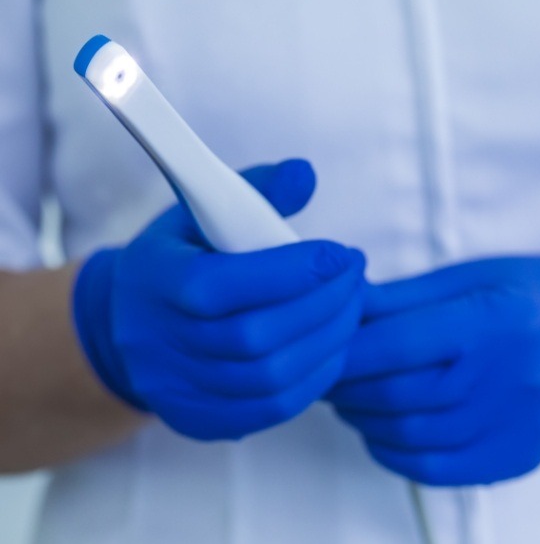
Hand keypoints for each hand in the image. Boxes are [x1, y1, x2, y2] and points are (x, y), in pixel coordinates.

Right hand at [74, 159, 365, 440]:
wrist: (129, 324)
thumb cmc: (179, 259)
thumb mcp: (201, 212)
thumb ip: (255, 190)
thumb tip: (306, 174)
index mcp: (154, 280)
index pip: (223, 285)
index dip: (291, 272)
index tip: (340, 254)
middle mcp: (158, 343)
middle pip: (255, 337)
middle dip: (323, 305)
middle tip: (356, 277)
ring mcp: (177, 390)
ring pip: (271, 378)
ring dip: (328, 342)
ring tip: (353, 308)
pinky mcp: (199, 419)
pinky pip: (271, 410)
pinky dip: (315, 378)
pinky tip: (333, 347)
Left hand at [328, 249, 539, 484]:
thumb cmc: (526, 292)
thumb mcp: (465, 276)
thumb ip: (400, 298)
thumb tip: (340, 307)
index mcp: (493, 320)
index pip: (398, 344)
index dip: (346, 351)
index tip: (319, 348)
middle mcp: (509, 378)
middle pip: (398, 394)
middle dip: (344, 387)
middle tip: (324, 374)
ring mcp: (516, 425)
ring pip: (410, 436)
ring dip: (362, 419)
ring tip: (347, 398)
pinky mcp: (516, 457)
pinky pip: (437, 470)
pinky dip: (393, 453)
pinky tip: (379, 430)